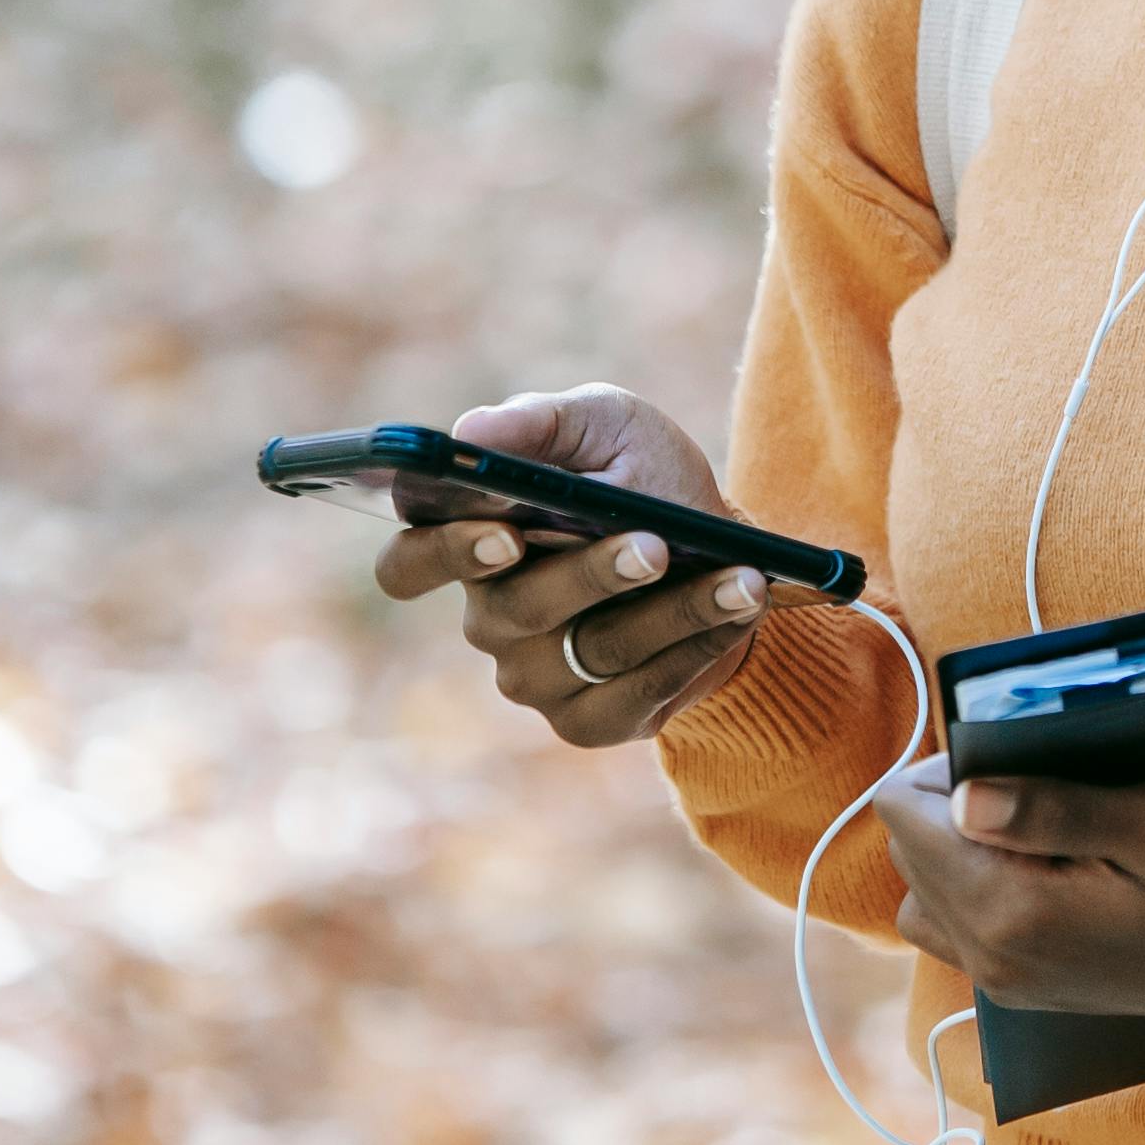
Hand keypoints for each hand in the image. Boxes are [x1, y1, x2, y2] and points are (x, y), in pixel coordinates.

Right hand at [369, 388, 770, 752]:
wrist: (721, 545)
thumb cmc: (643, 476)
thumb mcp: (608, 426)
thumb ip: (542, 424)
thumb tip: (471, 433)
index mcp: (471, 543)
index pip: (406, 565)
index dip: (443, 553)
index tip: (505, 530)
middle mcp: (491, 618)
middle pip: (514, 609)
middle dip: (590, 574)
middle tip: (653, 546)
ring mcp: (535, 677)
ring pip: (590, 651)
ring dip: (672, 610)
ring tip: (738, 575)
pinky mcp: (591, 720)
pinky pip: (632, 697)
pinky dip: (694, 649)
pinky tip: (738, 607)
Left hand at [871, 754, 1144, 1029]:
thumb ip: (1051, 810)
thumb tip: (961, 796)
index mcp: (1014, 916)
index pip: (906, 820)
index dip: (942, 765)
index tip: (1009, 752)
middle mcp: (995, 961)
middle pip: (907, 857)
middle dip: (946, 803)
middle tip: (1029, 777)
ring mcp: (1010, 985)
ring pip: (924, 899)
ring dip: (952, 850)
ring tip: (1027, 820)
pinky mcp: (1029, 989)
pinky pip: (959, 932)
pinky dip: (974, 889)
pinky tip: (1039, 866)